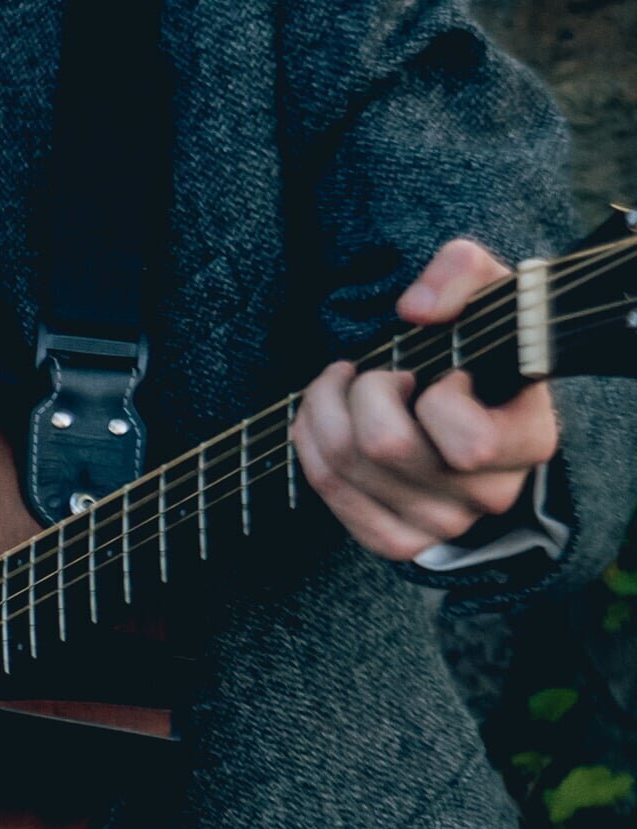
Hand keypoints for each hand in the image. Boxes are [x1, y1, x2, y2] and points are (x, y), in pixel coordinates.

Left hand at [294, 237, 559, 562]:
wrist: (474, 408)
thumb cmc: (481, 351)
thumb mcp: (488, 296)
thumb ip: (462, 276)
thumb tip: (415, 310)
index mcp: (529, 443)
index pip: (469, 444)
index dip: (438, 395)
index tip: (442, 373)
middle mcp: (490, 494)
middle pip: (385, 448)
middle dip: (361, 392)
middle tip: (374, 372)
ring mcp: (442, 524)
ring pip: (344, 468)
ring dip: (323, 411)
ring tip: (342, 384)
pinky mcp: (397, 539)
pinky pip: (329, 493)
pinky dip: (311, 445)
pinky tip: (324, 419)